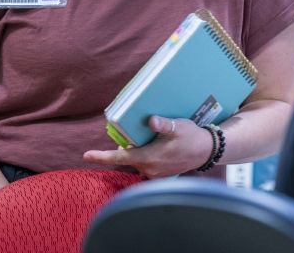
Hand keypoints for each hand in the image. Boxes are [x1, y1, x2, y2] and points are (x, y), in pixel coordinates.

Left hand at [82, 116, 212, 177]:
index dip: (101, 156)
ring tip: (150, 138)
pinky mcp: (160, 174)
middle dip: (125, 147)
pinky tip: (155, 146)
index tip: (86, 155)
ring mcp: (154, 173)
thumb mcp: (178, 127)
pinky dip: (145, 155)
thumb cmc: (192, 137)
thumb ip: (163, 124)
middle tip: (133, 132)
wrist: (207, 151)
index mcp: (149, 157)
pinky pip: (146, 164)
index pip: (120, 157)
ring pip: (137, 161)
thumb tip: (151, 120)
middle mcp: (149, 168)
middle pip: (127, 158)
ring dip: (137, 151)